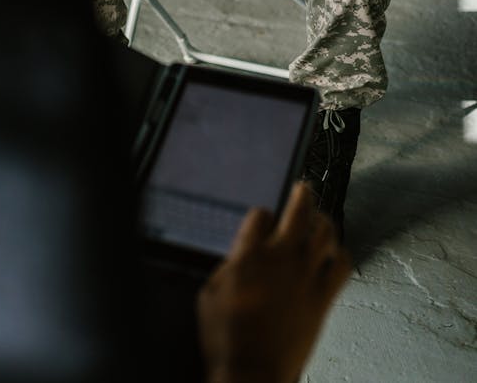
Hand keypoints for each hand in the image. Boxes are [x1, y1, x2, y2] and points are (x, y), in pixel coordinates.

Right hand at [197, 183, 350, 382]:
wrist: (252, 373)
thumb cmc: (226, 338)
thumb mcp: (211, 294)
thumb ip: (229, 266)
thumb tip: (240, 255)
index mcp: (248, 254)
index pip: (261, 214)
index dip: (262, 215)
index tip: (263, 220)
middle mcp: (281, 257)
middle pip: (299, 210)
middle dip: (302, 194)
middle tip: (303, 189)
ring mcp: (305, 276)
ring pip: (326, 232)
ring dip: (324, 221)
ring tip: (321, 219)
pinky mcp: (322, 299)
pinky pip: (342, 267)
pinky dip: (341, 256)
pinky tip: (335, 256)